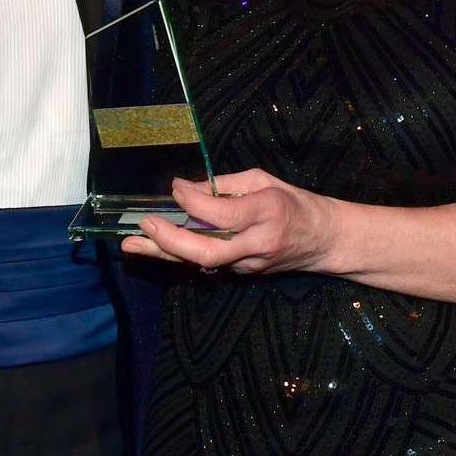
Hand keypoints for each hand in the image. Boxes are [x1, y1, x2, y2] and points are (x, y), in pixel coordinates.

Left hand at [119, 168, 338, 275]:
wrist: (323, 240)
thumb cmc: (295, 203)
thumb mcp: (263, 181)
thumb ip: (224, 185)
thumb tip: (186, 189)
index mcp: (267, 212)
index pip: (224, 213)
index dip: (194, 202)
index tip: (175, 189)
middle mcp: (257, 243)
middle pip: (207, 250)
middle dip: (170, 240)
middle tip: (144, 225)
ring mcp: (249, 264)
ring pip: (200, 262)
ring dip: (164, 253)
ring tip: (132, 245)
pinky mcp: (242, 274)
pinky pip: (206, 263)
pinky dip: (179, 253)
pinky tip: (155, 246)